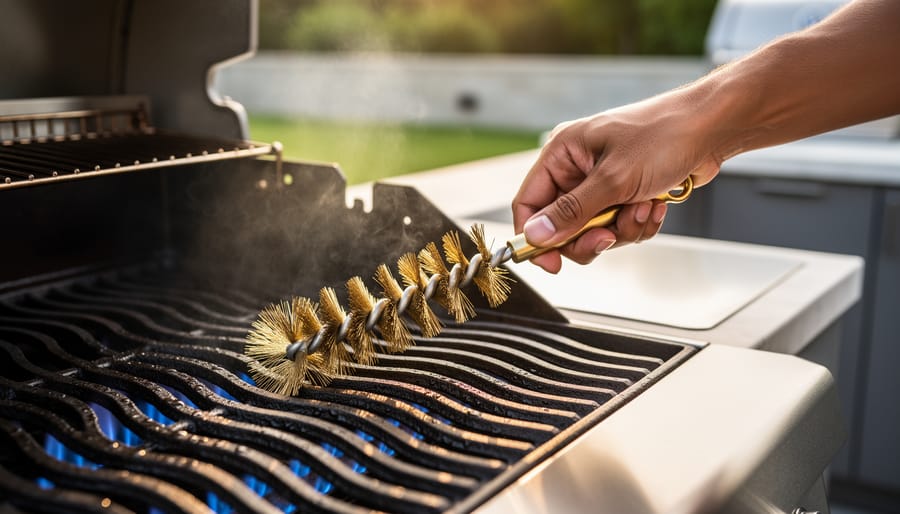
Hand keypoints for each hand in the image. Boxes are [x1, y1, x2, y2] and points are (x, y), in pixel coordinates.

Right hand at [512, 89, 722, 273]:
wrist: (713, 127)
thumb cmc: (664, 134)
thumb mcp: (614, 179)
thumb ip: (572, 212)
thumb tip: (535, 235)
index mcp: (562, 154)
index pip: (528, 203)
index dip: (534, 236)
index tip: (551, 262)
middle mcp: (577, 169)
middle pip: (562, 225)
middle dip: (589, 236)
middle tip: (608, 238)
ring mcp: (602, 183)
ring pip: (593, 231)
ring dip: (620, 229)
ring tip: (642, 208)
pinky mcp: (625, 194)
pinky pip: (618, 227)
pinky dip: (637, 224)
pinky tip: (654, 206)